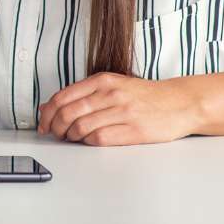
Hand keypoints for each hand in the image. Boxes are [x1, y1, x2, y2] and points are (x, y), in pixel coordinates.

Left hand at [39, 73, 200, 145]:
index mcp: (103, 81)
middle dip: (55, 127)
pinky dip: (88, 142)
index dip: (48, 113)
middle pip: (68, 113)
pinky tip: (90, 141)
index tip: (43, 123)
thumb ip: (82, 95)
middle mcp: (111, 94)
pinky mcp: (134, 130)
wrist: (179, 103)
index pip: (63, 97)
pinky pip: (100, 139)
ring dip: (71, 137)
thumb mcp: (113, 86)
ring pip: (81, 127)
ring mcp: (123, 112)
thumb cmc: (144, 96)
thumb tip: (48, 106)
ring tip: (72, 139)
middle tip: (55, 134)